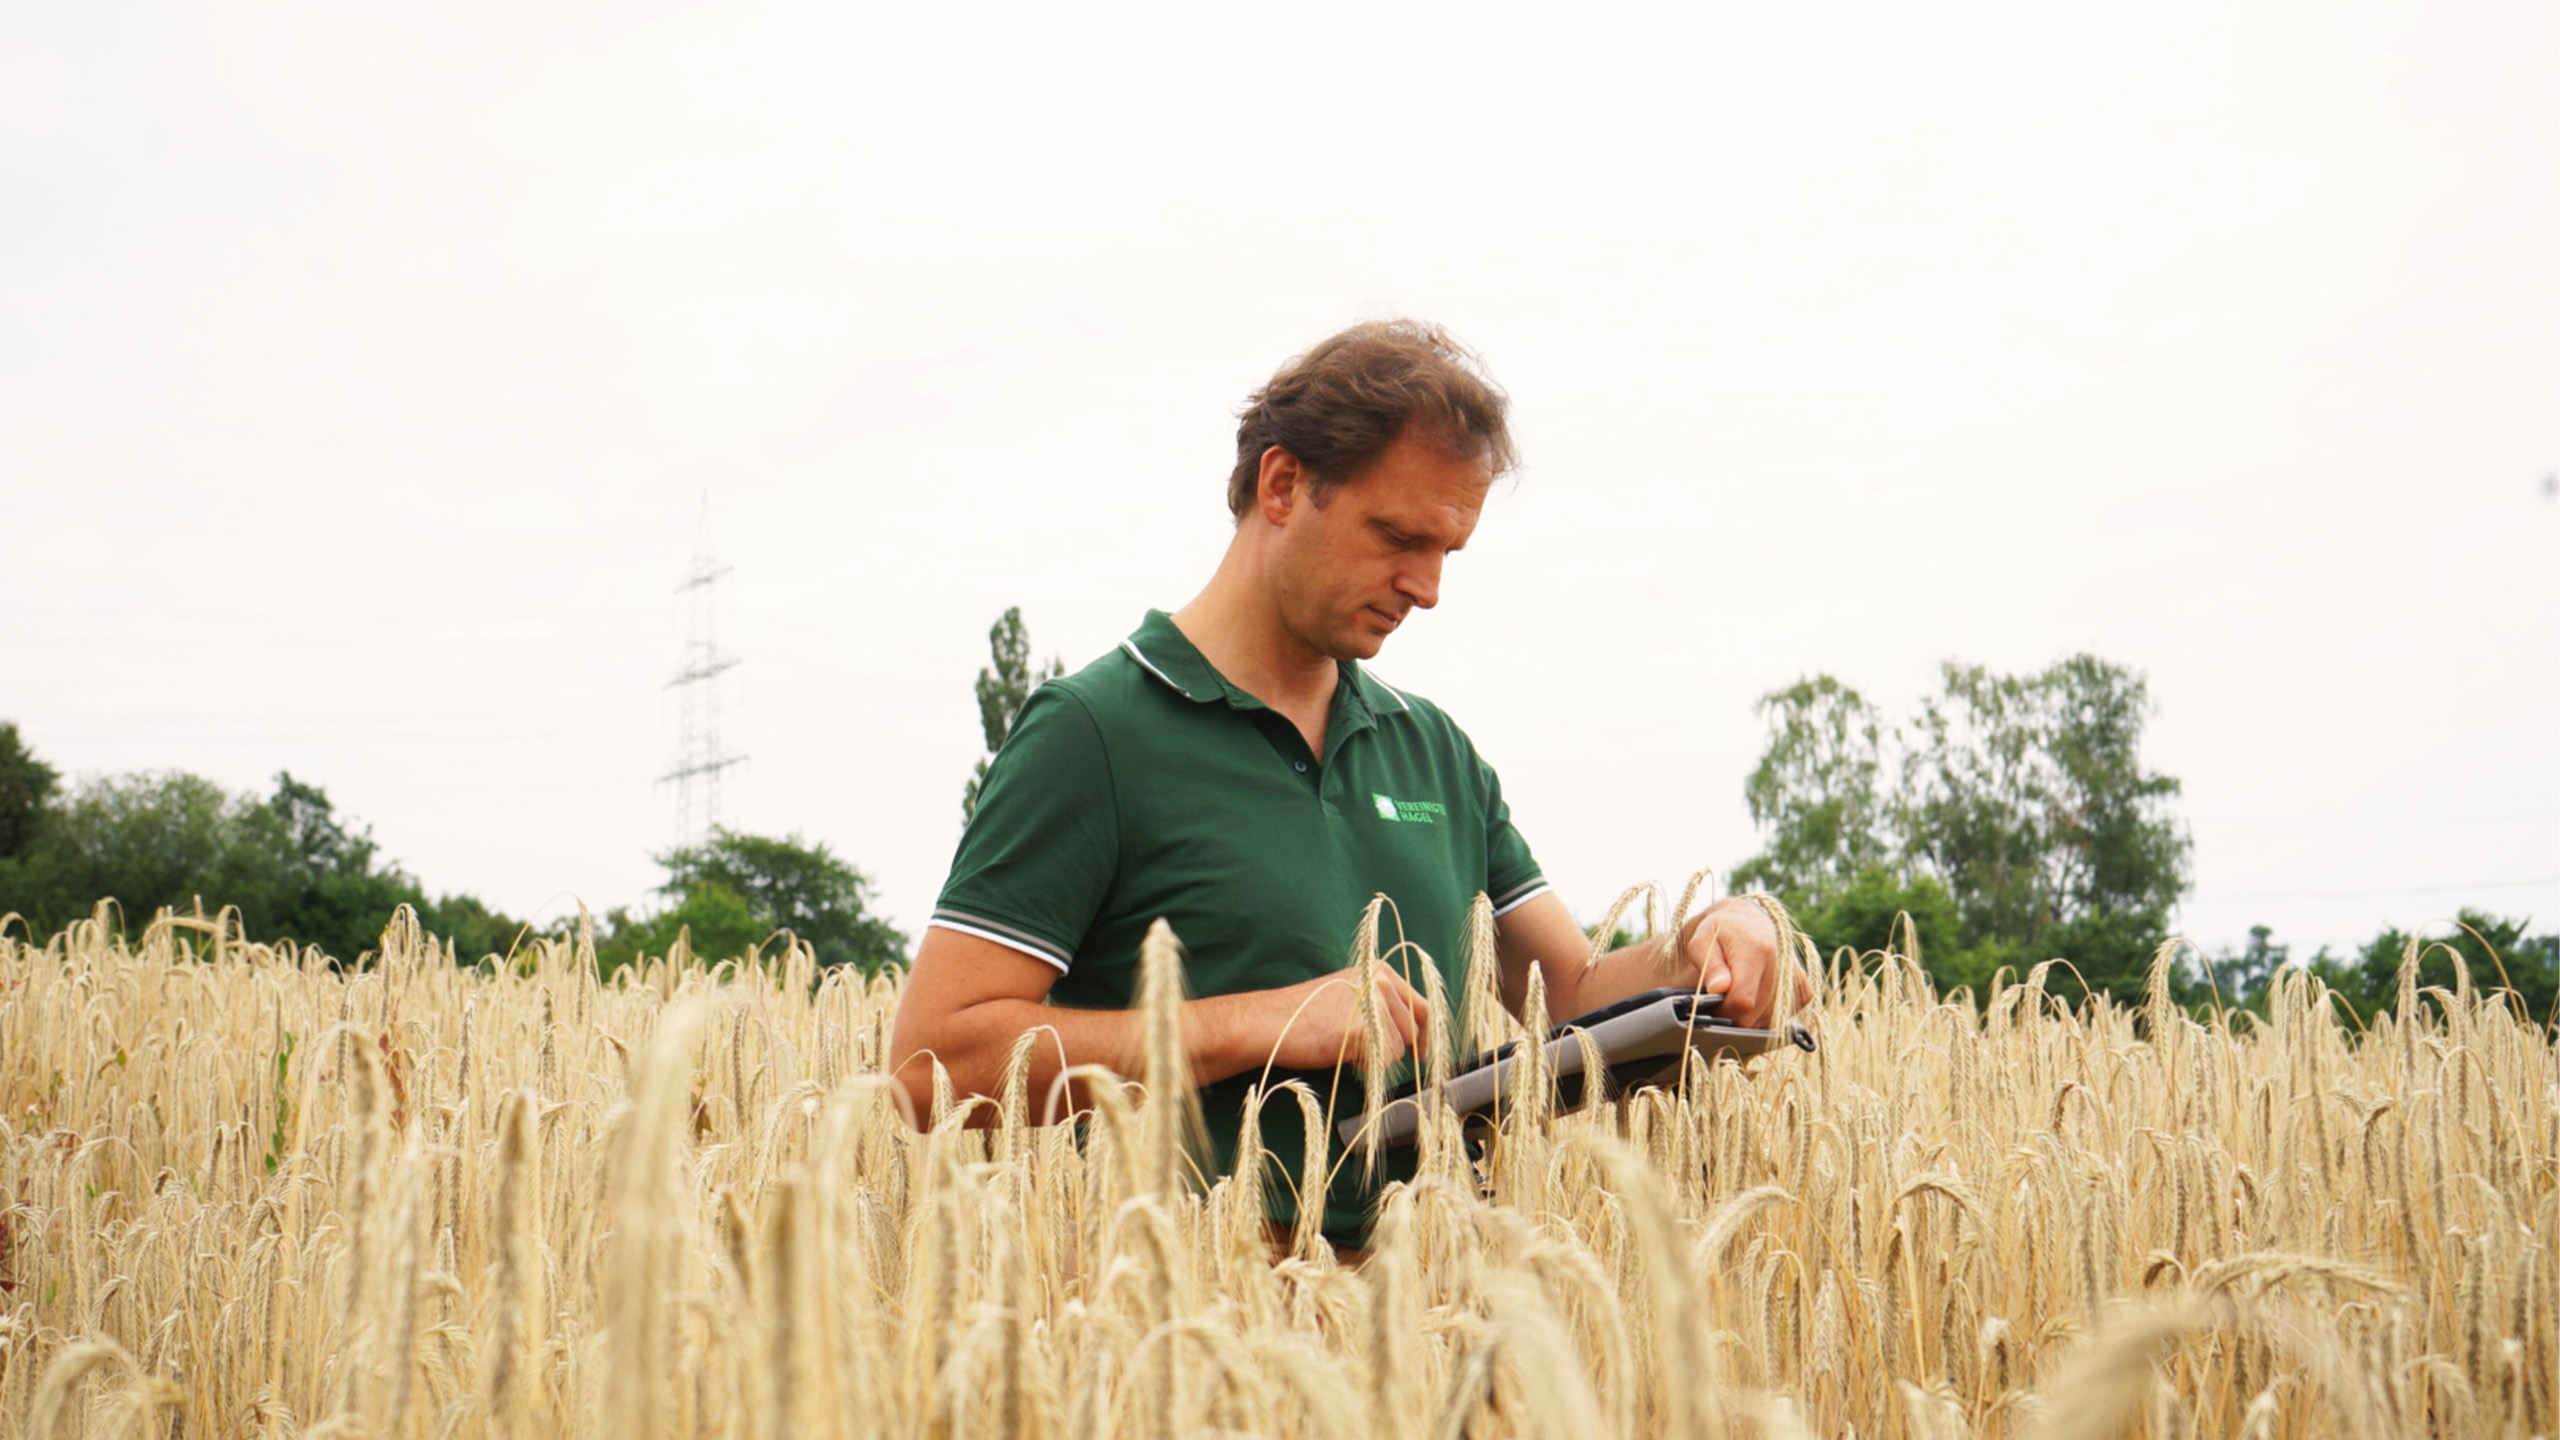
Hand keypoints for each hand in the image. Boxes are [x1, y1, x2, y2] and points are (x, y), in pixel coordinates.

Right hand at [1223, 960, 1430, 1073]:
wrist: (1272, 1022)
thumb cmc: (1307, 1014)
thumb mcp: (1351, 996)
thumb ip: (1382, 1006)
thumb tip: (1415, 1035)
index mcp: (1379, 971)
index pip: (1422, 1006)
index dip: (1425, 1035)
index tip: (1422, 1054)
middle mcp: (1381, 982)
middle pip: (1413, 1031)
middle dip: (1395, 1049)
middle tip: (1365, 1053)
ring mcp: (1374, 1004)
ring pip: (1399, 1049)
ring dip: (1377, 1057)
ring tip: (1346, 1047)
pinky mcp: (1364, 1029)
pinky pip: (1383, 1060)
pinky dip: (1366, 1064)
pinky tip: (1343, 1053)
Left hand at [1678, 897, 1811, 1029]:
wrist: (1748, 923)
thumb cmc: (1720, 934)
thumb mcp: (1702, 942)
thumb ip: (1709, 966)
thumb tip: (1718, 988)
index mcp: (1757, 950)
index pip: (1742, 1001)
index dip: (1723, 1010)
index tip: (1712, 1004)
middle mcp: (1782, 964)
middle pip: (1755, 1015)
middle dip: (1734, 1015)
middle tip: (1721, 999)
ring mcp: (1796, 979)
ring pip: (1769, 1021)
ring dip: (1750, 1016)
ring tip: (1738, 994)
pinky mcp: (1804, 990)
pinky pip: (1784, 1017)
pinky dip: (1766, 1015)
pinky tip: (1756, 998)